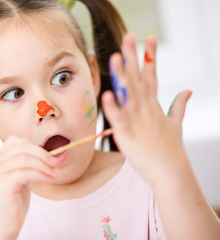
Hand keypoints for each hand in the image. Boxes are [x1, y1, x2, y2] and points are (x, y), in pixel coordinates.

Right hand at [0, 135, 58, 238]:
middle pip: (21, 147)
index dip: (35, 146)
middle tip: (56, 162)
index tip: (51, 156)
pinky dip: (41, 174)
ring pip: (24, 159)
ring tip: (55, 174)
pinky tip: (50, 179)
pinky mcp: (2, 184)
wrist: (1, 228)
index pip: (16, 142)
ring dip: (44, 165)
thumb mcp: (22, 180)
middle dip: (42, 153)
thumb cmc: (13, 205)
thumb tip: (55, 155)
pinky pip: (26, 172)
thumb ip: (30, 166)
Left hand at [102, 32, 191, 183]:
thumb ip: (179, 105)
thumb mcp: (176, 124)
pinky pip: (119, 119)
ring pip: (128, 94)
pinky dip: (113, 107)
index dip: (149, 57)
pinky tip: (107, 94)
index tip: (149, 38)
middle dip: (133, 57)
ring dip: (121, 76)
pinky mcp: (128, 135)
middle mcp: (145, 109)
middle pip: (137, 78)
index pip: (151, 75)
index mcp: (153, 105)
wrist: (171, 172)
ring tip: (115, 57)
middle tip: (129, 36)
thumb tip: (188, 90)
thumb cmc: (171, 149)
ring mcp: (137, 120)